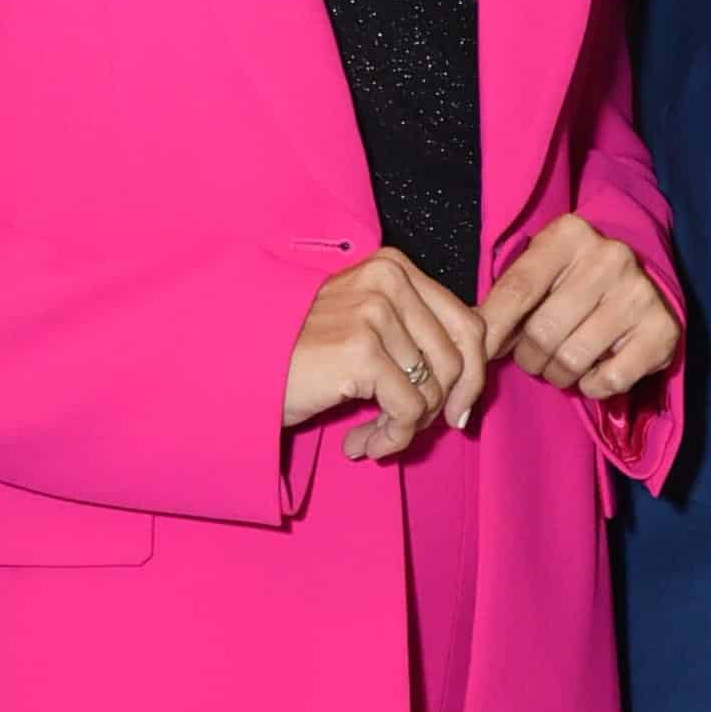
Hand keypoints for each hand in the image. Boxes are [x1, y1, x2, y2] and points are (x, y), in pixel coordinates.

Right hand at [284, 251, 486, 459]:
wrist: (237, 368)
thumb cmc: (300, 355)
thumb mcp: (365, 327)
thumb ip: (416, 337)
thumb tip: (473, 378)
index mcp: (394, 267)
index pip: (469, 325)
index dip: (471, 378)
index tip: (452, 411)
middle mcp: (388, 281)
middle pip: (460, 359)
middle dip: (441, 407)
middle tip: (407, 431)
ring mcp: (375, 314)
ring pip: (434, 389)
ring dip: (408, 428)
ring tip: (375, 438)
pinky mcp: (361, 351)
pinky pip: (409, 411)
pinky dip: (391, 438)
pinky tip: (361, 444)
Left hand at [481, 216, 680, 403]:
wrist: (640, 284)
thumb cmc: (574, 281)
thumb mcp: (540, 273)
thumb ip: (506, 299)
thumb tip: (471, 336)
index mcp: (570, 235)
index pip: (518, 289)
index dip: (494, 329)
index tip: (481, 353)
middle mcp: (609, 258)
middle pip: (542, 331)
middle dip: (528, 357)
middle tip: (533, 357)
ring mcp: (639, 294)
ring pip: (571, 360)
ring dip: (557, 374)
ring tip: (561, 364)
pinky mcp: (662, 331)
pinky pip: (608, 380)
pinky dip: (591, 387)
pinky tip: (592, 371)